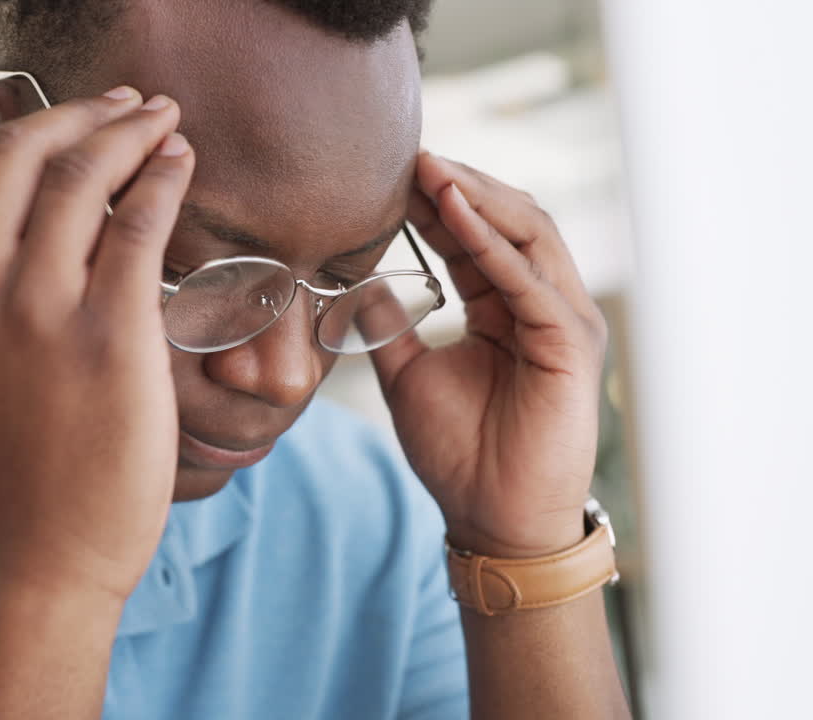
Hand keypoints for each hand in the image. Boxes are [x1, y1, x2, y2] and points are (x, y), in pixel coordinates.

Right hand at [0, 83, 194, 599]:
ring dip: (131, 131)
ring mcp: (35, 311)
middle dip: (83, 112)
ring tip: (164, 121)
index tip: (85, 125)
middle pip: (22, 155)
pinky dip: (162, 176)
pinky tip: (180, 162)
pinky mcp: (107, 334)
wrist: (41, 553)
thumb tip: (32, 223)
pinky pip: (137, 223)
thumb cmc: (19, 462)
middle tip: (130, 102)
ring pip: (82, 177)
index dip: (41, 136)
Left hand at [371, 151, 607, 557]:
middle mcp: (539, 302)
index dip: (430, 201)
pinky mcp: (572, 344)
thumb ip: (385, 327)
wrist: (492, 519)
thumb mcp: (405, 376)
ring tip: (429, 171)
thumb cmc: (458, 453)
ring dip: (477, 200)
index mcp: (503, 305)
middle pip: (504, 220)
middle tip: (406, 155)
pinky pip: (533, 282)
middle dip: (457, 184)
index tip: (384, 171)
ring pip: (526, 236)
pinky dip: (494, 246)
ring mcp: (561, 319)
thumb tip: (348, 284)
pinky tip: (456, 216)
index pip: (470, 235)